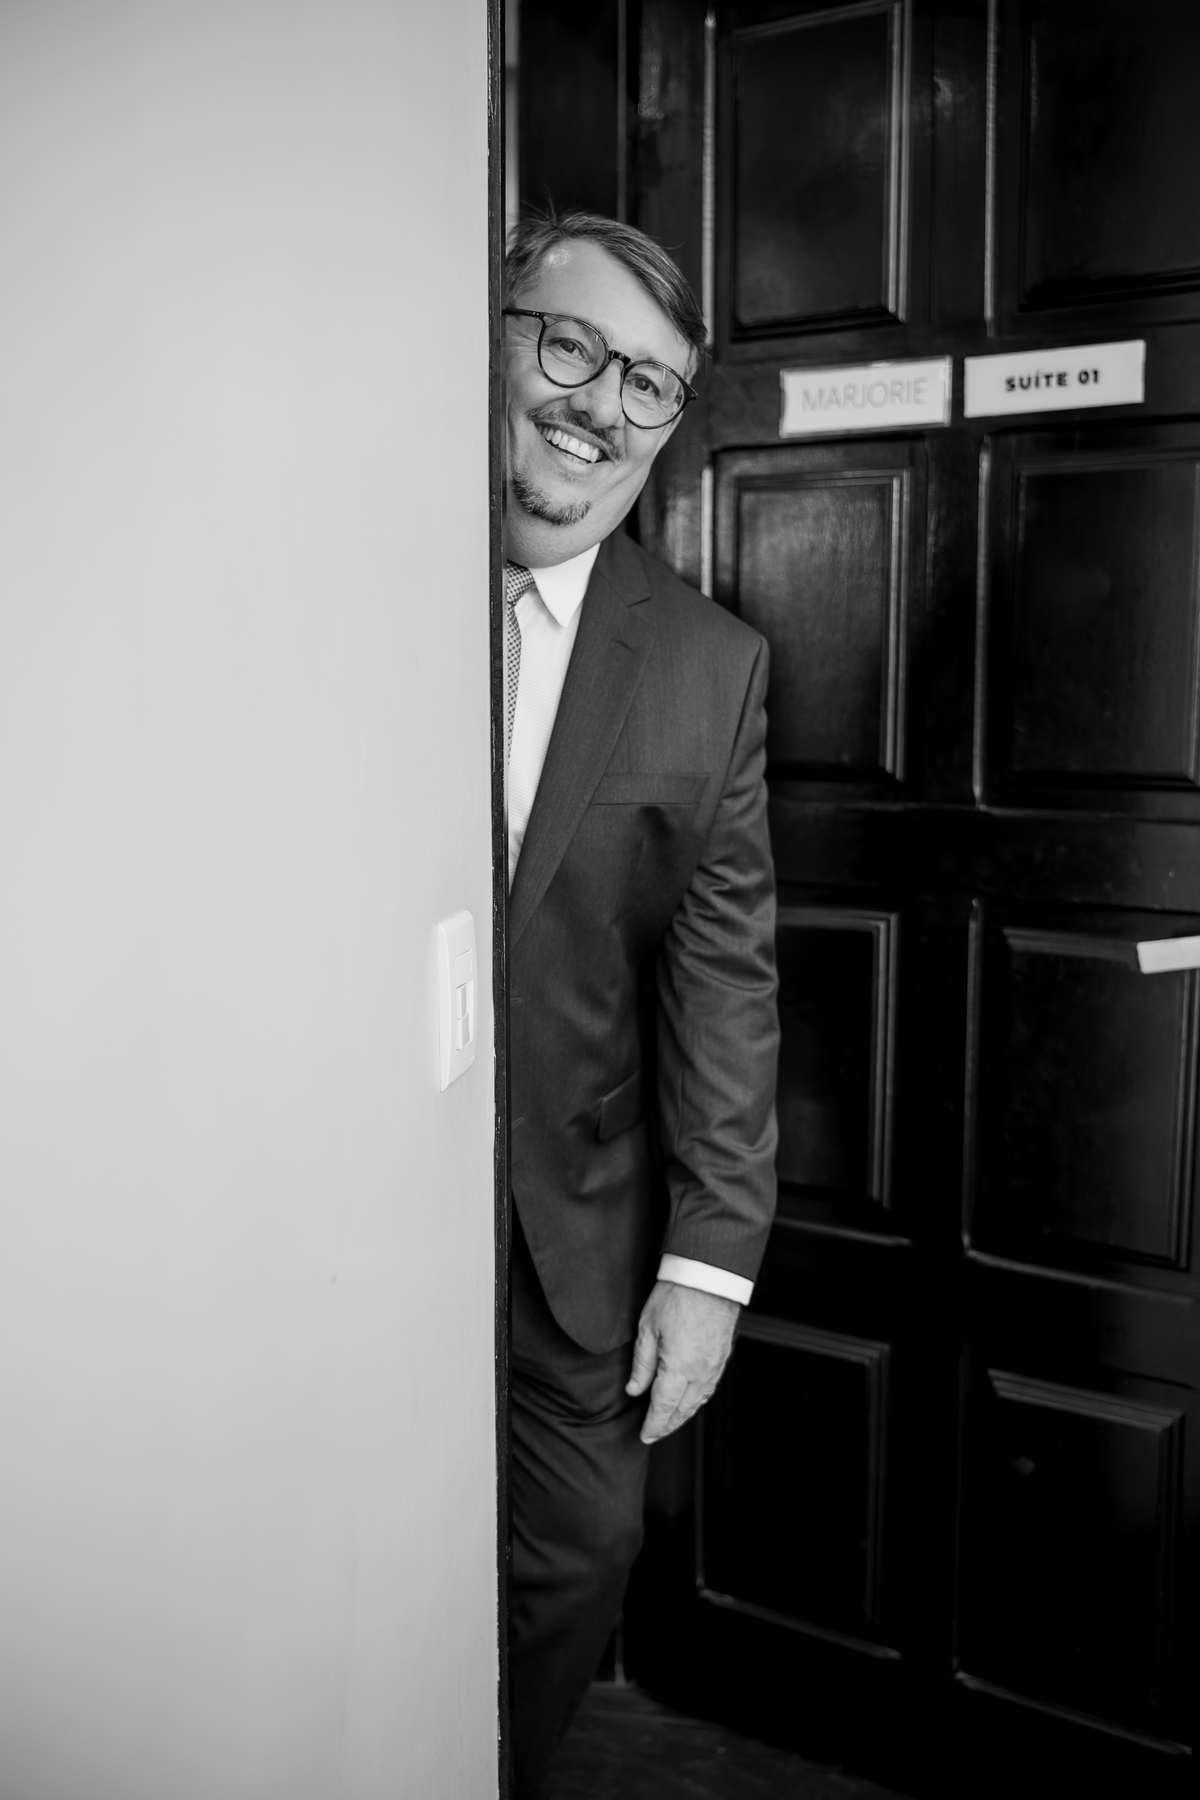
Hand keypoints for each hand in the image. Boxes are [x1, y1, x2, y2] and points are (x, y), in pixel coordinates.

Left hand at [625, 1281, 739, 1444]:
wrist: (709, 1276)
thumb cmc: (676, 1295)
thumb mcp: (648, 1327)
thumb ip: (642, 1363)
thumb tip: (634, 1389)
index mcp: (679, 1367)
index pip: (664, 1407)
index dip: (653, 1424)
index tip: (645, 1435)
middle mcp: (700, 1371)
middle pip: (683, 1410)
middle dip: (667, 1425)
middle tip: (653, 1434)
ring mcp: (715, 1365)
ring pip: (698, 1401)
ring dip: (683, 1415)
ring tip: (670, 1422)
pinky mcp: (723, 1356)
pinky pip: (709, 1387)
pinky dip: (697, 1400)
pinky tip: (690, 1401)